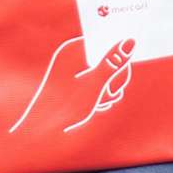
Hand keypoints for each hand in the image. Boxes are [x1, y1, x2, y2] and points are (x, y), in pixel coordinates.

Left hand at [9, 37, 134, 133]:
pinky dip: (102, 95)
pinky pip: (97, 84)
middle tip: (113, 92)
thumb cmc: (65, 106)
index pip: (105, 39)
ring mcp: (75, 72)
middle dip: (115, 76)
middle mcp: (74, 57)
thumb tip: (130, 41)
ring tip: (102, 102)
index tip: (123, 71)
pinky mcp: (77, 85)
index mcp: (74, 49)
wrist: (42, 132)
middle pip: (108, 57)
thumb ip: (114, 62)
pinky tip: (99, 106)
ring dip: (110, 89)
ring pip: (105, 74)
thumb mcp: (95, 84)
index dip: (118, 52)